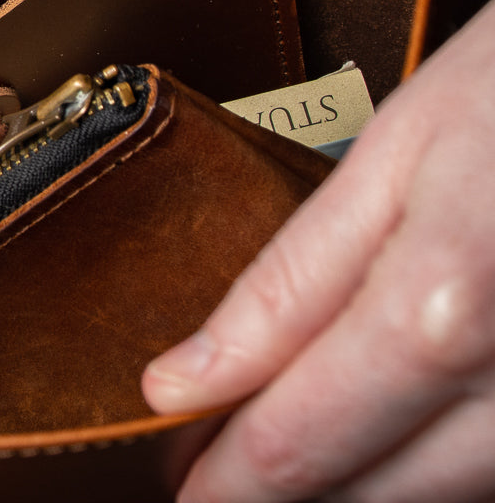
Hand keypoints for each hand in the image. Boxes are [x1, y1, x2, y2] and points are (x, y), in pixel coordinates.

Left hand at [144, 0, 494, 501]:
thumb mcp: (393, 154)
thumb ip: (287, 281)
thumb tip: (181, 380)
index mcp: (444, 309)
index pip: (298, 446)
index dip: (219, 481)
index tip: (171, 481)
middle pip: (375, 499)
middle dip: (278, 495)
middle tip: (210, 469)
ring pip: (450, 498)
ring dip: (363, 487)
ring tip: (290, 445)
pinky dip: (443, 464)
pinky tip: (390, 426)